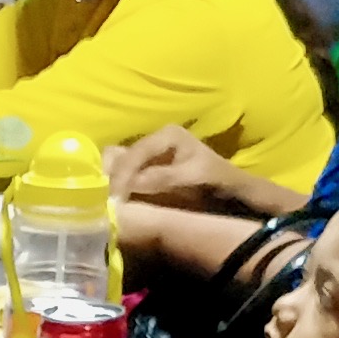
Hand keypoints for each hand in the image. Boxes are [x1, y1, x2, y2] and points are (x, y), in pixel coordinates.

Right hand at [103, 127, 254, 209]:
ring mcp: (148, 155)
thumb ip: (163, 177)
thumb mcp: (193, 177)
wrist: (231, 192)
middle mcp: (153, 140)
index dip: (121, 177)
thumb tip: (132, 184)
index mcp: (167, 135)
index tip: (114, 200)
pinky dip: (115, 187)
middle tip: (107, 202)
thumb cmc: (216, 181)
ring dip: (109, 182)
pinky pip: (122, 175)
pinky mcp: (145, 170)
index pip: (134, 154)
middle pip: (119, 155)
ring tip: (109, 203)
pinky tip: (115, 202)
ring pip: (115, 163)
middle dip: (111, 179)